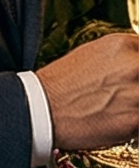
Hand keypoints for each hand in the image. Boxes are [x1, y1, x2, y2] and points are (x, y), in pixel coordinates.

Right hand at [37, 32, 138, 150]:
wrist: (38, 112)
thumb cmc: (59, 86)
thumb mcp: (92, 54)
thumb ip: (124, 56)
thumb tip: (137, 61)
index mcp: (122, 45)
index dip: (138, 66)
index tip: (134, 77)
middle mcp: (134, 66)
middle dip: (136, 85)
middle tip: (122, 91)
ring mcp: (137, 94)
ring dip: (134, 103)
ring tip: (117, 106)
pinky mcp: (136, 121)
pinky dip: (133, 122)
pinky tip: (115, 118)